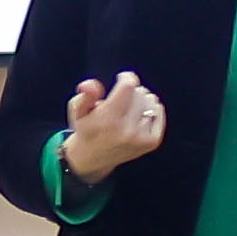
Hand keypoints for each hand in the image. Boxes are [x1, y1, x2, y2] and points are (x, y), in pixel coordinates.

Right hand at [57, 71, 173, 183]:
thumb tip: (91, 85)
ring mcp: (141, 137)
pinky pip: (158, 112)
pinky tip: (139, 114)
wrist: (93, 158)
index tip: (122, 78)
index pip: (128, 86)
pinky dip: (151, 109)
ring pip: (150, 101)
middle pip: (139, 92)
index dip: (126, 77)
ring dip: (140, 100)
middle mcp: (127, 131)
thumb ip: (85, 95)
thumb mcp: (78, 110)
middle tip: (120, 100)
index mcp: (108, 121)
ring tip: (128, 109)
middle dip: (130, 91)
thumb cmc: (86, 129)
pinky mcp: (152, 141)